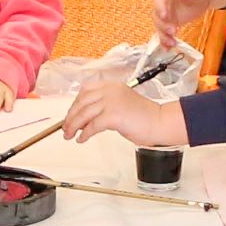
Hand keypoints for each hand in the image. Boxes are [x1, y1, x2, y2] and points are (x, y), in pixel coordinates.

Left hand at [60, 82, 185, 147]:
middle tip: (65, 128)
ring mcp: (111, 102)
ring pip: (84, 113)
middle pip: (81, 102)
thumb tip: (85, 118)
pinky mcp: (113, 115)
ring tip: (69, 135)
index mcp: (111, 86)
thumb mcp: (121, 103)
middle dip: (70, 116)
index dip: (75, 104)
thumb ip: (104, 106)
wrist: (160, 122)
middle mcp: (110, 90)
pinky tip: (82, 139)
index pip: (85, 91)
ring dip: (73, 126)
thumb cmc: (145, 116)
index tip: (70, 115)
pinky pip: (92, 125)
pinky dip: (85, 133)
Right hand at [151, 0, 225, 37]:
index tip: (164, 16)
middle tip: (173, 31)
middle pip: (157, 15)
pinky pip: (165, 32)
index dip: (160, 7)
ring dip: (164, 36)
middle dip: (163, 25)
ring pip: (160, 26)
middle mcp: (163, 2)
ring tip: (172, 43)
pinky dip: (166, 41)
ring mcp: (167, 14)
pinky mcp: (171, 22)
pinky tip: (168, 49)